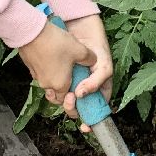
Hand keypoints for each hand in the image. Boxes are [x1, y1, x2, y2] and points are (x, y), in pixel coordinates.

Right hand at [17, 22, 96, 119]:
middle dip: (64, 92)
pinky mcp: (30, 66)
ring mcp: (37, 76)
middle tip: (71, 81)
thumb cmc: (56, 43)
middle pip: (56, 94)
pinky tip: (54, 59)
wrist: (31, 32)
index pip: (66, 100)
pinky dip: (48, 70)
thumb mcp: (80, 50)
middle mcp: (47, 84)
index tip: (78, 91)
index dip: (73, 98)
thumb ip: (90, 59)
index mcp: (60, 85)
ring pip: (48, 83)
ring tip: (64, 69)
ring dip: (55, 80)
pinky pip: (42, 73)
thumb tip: (92, 60)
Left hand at [59, 13, 114, 129]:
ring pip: (66, 100)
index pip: (96, 109)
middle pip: (79, 107)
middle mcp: (85, 89)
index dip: (91, 120)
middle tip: (70, 100)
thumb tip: (80, 95)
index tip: (84, 126)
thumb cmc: (97, 48)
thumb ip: (96, 82)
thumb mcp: (103, 66)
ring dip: (62, 101)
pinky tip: (52, 88)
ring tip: (62, 94)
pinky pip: (54, 89)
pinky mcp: (59, 77)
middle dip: (74, 108)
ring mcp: (72, 84)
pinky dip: (52, 91)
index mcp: (98, 89)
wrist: (80, 29)